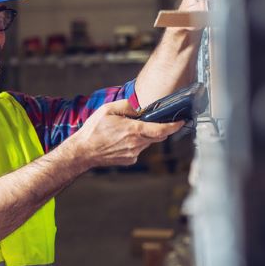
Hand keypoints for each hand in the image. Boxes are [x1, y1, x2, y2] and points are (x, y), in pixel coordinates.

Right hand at [69, 100, 184, 167]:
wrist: (83, 152)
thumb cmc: (93, 130)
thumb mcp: (108, 109)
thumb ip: (127, 105)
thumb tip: (139, 108)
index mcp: (134, 130)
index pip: (163, 129)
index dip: (174, 126)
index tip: (181, 121)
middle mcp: (137, 144)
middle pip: (157, 136)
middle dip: (157, 128)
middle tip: (148, 121)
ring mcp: (134, 154)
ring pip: (147, 142)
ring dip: (143, 135)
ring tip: (126, 130)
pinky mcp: (129, 160)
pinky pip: (139, 149)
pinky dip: (135, 143)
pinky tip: (121, 140)